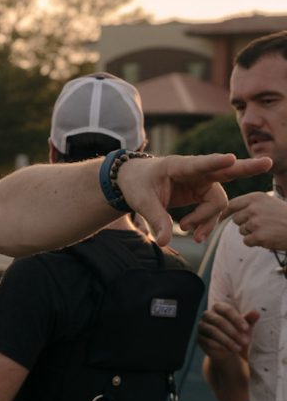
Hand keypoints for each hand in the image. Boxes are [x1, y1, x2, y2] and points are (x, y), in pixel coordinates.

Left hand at [117, 154, 271, 244]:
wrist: (133, 181)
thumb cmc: (137, 184)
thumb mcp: (142, 202)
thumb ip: (155, 219)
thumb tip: (164, 242)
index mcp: (177, 166)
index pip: (200, 164)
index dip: (215, 162)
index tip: (230, 158)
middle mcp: (194, 172)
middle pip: (224, 171)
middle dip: (246, 168)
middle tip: (268, 162)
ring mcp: (200, 183)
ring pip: (217, 202)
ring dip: (208, 219)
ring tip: (188, 233)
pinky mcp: (201, 194)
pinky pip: (212, 210)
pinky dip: (206, 223)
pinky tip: (195, 234)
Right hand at [197, 301, 258, 359]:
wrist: (228, 349)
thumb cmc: (238, 333)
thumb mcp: (245, 327)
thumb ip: (249, 319)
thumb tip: (256, 313)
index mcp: (218, 308)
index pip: (226, 310)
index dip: (236, 319)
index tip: (246, 329)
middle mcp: (207, 315)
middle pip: (219, 321)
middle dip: (233, 332)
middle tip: (245, 341)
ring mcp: (202, 326)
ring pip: (213, 331)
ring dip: (227, 340)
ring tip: (239, 348)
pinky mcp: (199, 338)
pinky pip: (207, 341)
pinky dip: (219, 346)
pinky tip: (228, 351)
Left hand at [225, 192, 286, 248]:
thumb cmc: (286, 216)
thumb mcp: (270, 203)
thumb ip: (251, 205)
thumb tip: (229, 213)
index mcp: (256, 197)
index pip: (232, 205)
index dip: (225, 213)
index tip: (221, 218)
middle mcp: (254, 208)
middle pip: (236, 220)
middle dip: (245, 224)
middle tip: (262, 225)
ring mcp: (256, 222)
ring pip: (242, 231)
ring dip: (252, 233)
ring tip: (269, 230)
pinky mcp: (259, 236)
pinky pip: (247, 241)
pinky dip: (256, 242)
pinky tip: (269, 238)